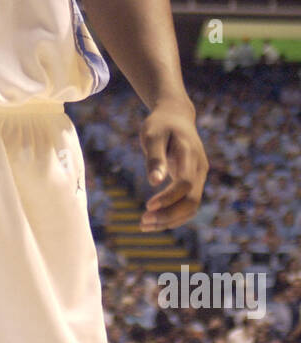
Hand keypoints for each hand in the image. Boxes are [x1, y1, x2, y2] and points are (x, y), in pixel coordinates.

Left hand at [138, 99, 207, 230]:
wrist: (176, 117)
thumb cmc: (161, 124)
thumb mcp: (152, 135)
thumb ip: (154, 157)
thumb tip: (154, 182)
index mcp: (190, 154)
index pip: (184, 183)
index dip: (168, 197)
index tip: (148, 205)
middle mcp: (199, 168)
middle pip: (191, 201)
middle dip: (168, 215)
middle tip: (143, 222)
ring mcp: (200, 176)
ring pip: (192, 207)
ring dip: (170, 220)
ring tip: (144, 225)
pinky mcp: (195, 182)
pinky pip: (188, 204)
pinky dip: (173, 216)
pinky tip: (154, 221)